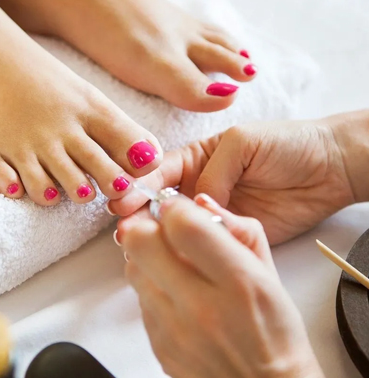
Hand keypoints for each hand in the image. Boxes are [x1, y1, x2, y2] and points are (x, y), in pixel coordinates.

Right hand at [110, 114, 361, 243]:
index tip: (121, 199)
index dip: (138, 184)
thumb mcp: (243, 142)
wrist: (330, 169)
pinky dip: (188, 250)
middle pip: (160, 202)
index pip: (158, 172)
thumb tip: (197, 202)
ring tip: (138, 243)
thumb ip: (214, 170)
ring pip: (177, 227)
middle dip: (140, 213)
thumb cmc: (287, 144)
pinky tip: (171, 254)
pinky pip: (205, 244)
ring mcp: (212, 213)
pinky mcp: (230, 235)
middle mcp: (197, 187)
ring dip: (158, 234)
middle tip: (124, 227)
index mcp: (195, 159)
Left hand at [120, 195, 323, 377]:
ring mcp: (174, 330)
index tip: (177, 208)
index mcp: (238, 282)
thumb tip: (201, 202)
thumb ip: (239, 230)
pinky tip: (172, 291)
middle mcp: (201, 307)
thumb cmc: (274, 332)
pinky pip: (138, 299)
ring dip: (145, 255)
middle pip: (141, 243)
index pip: (185, 226)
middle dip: (146, 224)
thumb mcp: (271, 273)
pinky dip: (150, 285)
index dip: (175, 207)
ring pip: (133, 268)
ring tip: (167, 260)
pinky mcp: (158, 345)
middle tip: (160, 227)